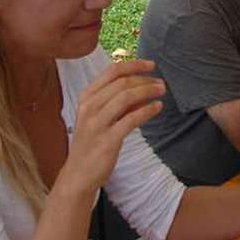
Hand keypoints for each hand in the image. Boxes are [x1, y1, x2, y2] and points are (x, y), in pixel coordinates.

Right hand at [60, 59, 164, 194]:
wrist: (78, 175)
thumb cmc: (91, 143)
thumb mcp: (99, 117)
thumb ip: (118, 102)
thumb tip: (143, 89)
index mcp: (86, 97)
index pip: (112, 71)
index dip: (134, 64)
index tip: (151, 65)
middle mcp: (89, 107)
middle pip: (121, 82)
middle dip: (145, 79)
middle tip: (161, 83)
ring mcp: (97, 123)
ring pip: (126, 97)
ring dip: (148, 91)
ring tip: (161, 92)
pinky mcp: (107, 140)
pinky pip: (131, 119)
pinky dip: (147, 110)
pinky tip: (157, 108)